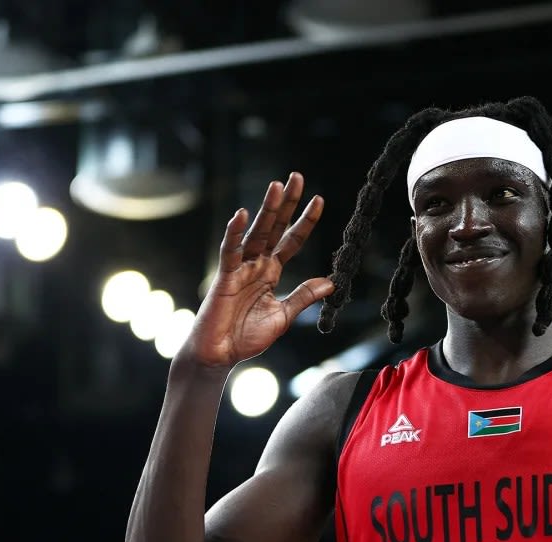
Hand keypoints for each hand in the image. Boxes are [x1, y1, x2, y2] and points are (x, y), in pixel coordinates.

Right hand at [180, 173, 333, 368]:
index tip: (320, 200)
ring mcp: (240, 269)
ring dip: (266, 210)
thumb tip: (331, 282)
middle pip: (274, 227)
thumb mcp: (283, 315)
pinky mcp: (224, 278)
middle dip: (286, 203)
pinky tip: (242, 215)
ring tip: (276, 185)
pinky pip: (230, 251)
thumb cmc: (246, 337)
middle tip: (296, 176)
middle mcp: (256, 264)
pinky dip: (235, 234)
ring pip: (255, 233)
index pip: (291, 240)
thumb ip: (304, 296)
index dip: (305, 221)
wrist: (220, 355)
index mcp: (271, 271)